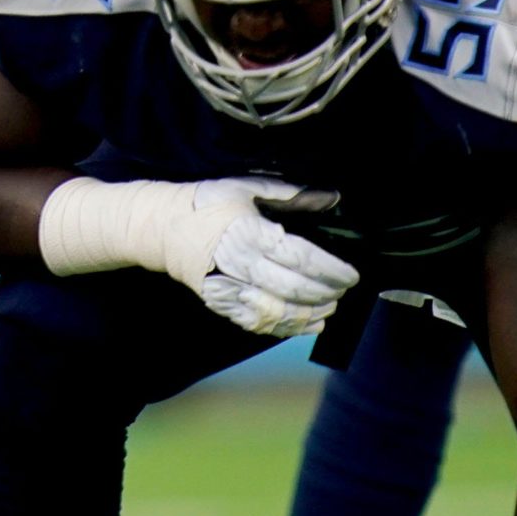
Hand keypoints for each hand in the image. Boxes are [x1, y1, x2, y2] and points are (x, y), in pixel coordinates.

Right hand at [180, 179, 357, 338]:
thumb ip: (291, 194)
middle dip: (327, 293)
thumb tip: (332, 198)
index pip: (302, 258)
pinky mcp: (223, 304)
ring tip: (330, 308)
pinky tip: (309, 324)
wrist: (165, 229)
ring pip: (281, 311)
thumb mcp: (247, 188)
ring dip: (312, 314)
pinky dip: (289, 328)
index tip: (351, 275)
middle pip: (295, 288)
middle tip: (344, 291)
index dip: (332, 270)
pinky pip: (261, 324)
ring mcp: (230, 288)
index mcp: (251, 232)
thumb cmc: (209, 204)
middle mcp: (242, 264)